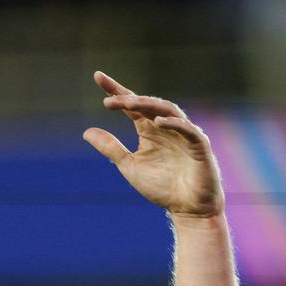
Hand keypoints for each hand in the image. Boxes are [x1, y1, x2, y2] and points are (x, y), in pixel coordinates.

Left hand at [82, 71, 222, 218]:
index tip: (97, 76)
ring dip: (149, 105)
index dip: (116, 90)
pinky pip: (188, 129)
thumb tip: (86, 132)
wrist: (189, 209)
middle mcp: (165, 126)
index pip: (131, 105)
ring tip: (129, 103)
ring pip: (167, 109)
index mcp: (149, 129)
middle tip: (109, 100)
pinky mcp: (199, 144)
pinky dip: (174, 123)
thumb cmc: (162, 187)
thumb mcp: (130, 167)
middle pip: (147, 104)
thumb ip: (111, 149)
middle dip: (128, 98)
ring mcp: (184, 132)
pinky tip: (158, 121)